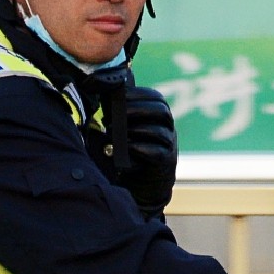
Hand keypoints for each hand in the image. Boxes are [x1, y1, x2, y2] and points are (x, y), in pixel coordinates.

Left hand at [118, 85, 176, 216]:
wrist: (144, 180)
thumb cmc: (132, 149)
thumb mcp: (128, 129)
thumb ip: (121, 115)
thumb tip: (103, 98)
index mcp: (159, 115)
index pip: (156, 98)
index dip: (140, 94)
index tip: (121, 95)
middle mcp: (168, 127)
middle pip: (162, 112)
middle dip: (140, 109)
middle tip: (121, 112)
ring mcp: (169, 145)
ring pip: (161, 132)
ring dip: (139, 129)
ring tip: (120, 131)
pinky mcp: (166, 162)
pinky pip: (158, 153)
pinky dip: (142, 148)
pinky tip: (128, 147)